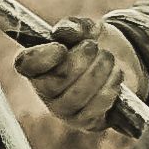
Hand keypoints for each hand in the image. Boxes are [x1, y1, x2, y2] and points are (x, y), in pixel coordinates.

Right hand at [15, 17, 139, 130]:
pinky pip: (94, 107)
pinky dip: (109, 86)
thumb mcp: (87, 28)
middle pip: (56, 81)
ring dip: (99, 71)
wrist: (123, 62)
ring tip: (108, 58)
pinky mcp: (85, 122)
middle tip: (94, 46)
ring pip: (77, 95)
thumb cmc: (96, 44)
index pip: (25, 65)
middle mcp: (45, 90)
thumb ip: (74, 26)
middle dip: (81, 60)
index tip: (62, 47)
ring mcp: (64, 109)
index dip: (42, 57)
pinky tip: (115, 74)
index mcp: (37, 64)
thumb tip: (63, 31)